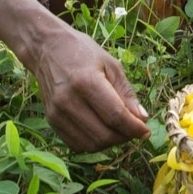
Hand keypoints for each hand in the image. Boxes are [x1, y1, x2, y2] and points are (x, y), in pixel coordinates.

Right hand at [20, 25, 150, 152]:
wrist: (47, 49)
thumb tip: (143, 118)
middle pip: (103, 135)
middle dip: (124, 137)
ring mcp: (57, 113)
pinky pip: (76, 144)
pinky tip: (102, 130)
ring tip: (120, 130)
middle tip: (134, 130)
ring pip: (90, 144)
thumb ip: (127, 93)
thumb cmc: (83, 52)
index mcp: (86, 82)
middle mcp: (68, 100)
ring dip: (110, 143)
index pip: (115, 116)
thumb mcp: (111, 65)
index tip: (145, 131)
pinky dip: (94, 143)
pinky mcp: (51, 120)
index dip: (134, 128)